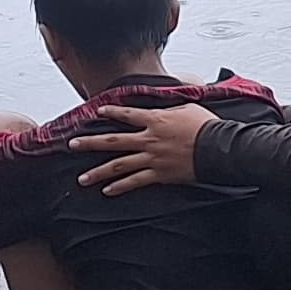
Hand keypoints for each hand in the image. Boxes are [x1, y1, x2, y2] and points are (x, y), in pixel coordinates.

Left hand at [75, 99, 209, 195]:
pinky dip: (120, 187)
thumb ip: (173, 106)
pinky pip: (135, 182)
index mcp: (155, 120)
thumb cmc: (207, 126)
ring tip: (82, 179)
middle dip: (90, 143)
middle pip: (113, 141)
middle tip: (72, 145)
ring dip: (98, 172)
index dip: (112, 112)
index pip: (127, 115)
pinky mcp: (159, 174)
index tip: (98, 111)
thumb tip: (169, 99)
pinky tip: (107, 191)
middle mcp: (148, 138)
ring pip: (119, 165)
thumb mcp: (188, 108)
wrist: (218, 148)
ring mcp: (152, 158)